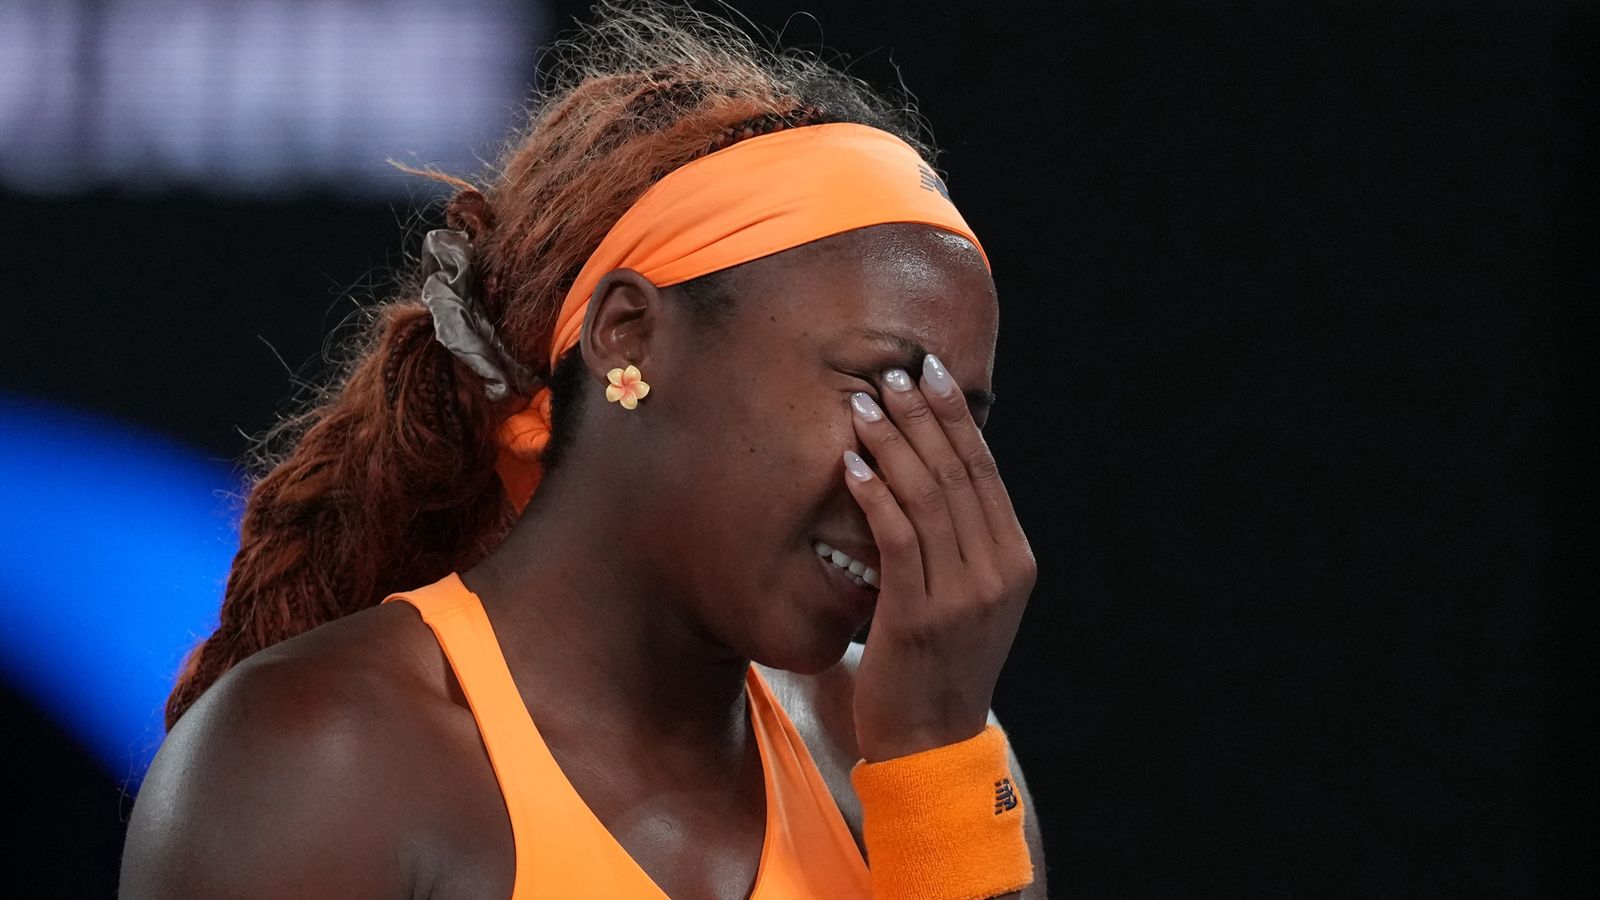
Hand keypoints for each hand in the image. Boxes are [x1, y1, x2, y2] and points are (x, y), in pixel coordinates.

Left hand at [842, 354, 1036, 761]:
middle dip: (924, 416)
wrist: (930, 741)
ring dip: (894, 443)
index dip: (956, 418)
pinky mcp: (918, 614)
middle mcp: (997, 572)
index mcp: (1014, 562)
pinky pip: (897, 537)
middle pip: (958, 473)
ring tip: (865, 405)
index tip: (931, 375)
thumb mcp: (966, 599)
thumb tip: (932, 474)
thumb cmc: (937, 664)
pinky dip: (875, 494)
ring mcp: (962, 595)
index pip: (984, 472)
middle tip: (894, 372)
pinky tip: (853, 464)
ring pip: (928, 497)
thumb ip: (960, 545)